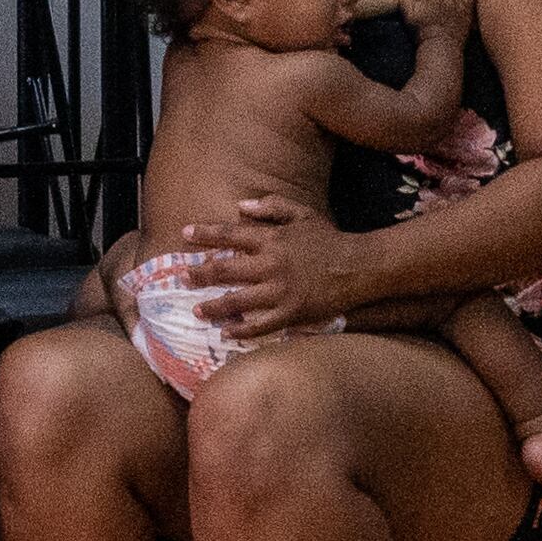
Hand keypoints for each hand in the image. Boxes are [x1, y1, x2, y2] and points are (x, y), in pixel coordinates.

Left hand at [170, 189, 378, 343]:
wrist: (358, 267)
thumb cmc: (328, 238)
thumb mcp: (302, 213)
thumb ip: (271, 206)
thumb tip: (239, 206)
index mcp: (271, 239)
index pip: (229, 234)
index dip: (205, 234)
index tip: (184, 234)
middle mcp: (271, 264)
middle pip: (225, 269)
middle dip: (200, 274)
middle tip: (183, 278)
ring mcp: (280, 291)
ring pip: (237, 301)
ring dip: (213, 307)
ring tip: (197, 310)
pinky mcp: (291, 313)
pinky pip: (260, 325)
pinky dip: (241, 331)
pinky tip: (226, 334)